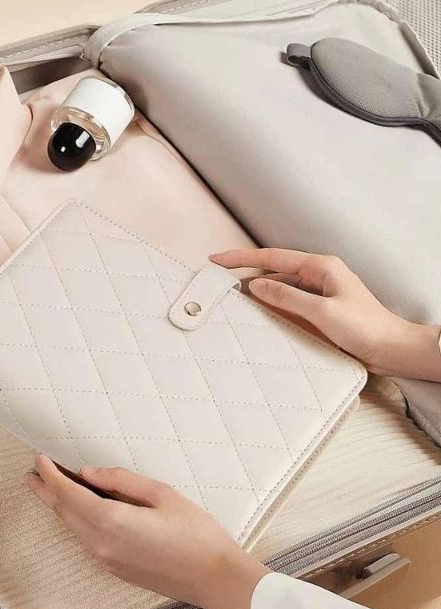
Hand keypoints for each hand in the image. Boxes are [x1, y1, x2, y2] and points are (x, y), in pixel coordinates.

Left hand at [24, 456, 268, 608]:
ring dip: (59, 506)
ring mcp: (106, 560)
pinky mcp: (115, 570)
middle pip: (63, 512)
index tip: (38, 458)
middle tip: (32, 473)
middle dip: (45, 491)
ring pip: (72, 527)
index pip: (67, 494)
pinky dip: (76, 520)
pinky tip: (79, 509)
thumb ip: (121, 481)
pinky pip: (85, 540)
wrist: (216, 579)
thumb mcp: (162, 494)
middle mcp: (100, 544)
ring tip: (49, 487)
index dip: (49, 475)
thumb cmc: (196, 533)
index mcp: (111, 521)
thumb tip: (87, 474)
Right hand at [210, 248, 440, 381]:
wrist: (392, 350)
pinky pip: (288, 301)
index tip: (217, 259)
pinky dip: (271, 305)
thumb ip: (287, 297)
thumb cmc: (365, 329)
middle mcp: (319, 275)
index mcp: (321, 267)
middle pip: (273, 270)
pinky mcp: (319, 308)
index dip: (241, 258)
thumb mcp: (322, 311)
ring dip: (258, 292)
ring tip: (232, 299)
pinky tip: (258, 313)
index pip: (272, 258)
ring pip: (280, 287)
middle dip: (245, 273)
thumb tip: (255, 285)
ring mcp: (319, 292)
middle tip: (218, 281)